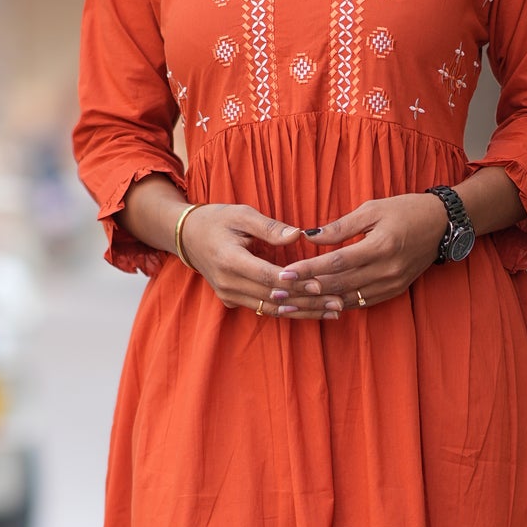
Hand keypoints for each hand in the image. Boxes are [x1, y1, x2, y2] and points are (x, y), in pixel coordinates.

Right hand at [180, 204, 341, 318]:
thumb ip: (270, 227)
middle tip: (339, 303)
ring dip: (304, 312)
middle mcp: (228, 283)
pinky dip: (289, 311)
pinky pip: (264, 309)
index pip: (268, 276)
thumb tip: (298, 235)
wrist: (187, 236)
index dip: (295, 282)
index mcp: (230, 260)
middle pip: (274, 298)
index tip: (320, 285)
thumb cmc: (216, 220)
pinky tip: (312, 312)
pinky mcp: (232, 300)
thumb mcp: (242, 214)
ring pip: (271, 309)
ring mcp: (229, 295)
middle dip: (308, 302)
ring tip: (332, 312)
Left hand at [271, 193, 448, 312]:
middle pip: (339, 285)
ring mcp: (392, 284)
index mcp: (381, 246)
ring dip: (316, 304)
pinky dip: (338, 306)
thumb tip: (309, 237)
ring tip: (290, 306)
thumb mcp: (372, 209)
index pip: (337, 263)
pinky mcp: (394, 291)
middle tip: (277, 295)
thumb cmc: (405, 210)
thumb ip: (340, 226)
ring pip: (347, 299)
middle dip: (305, 291)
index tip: (283, 274)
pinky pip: (362, 303)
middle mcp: (387, 270)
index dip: (308, 270)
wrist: (442, 225)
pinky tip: (317, 307)